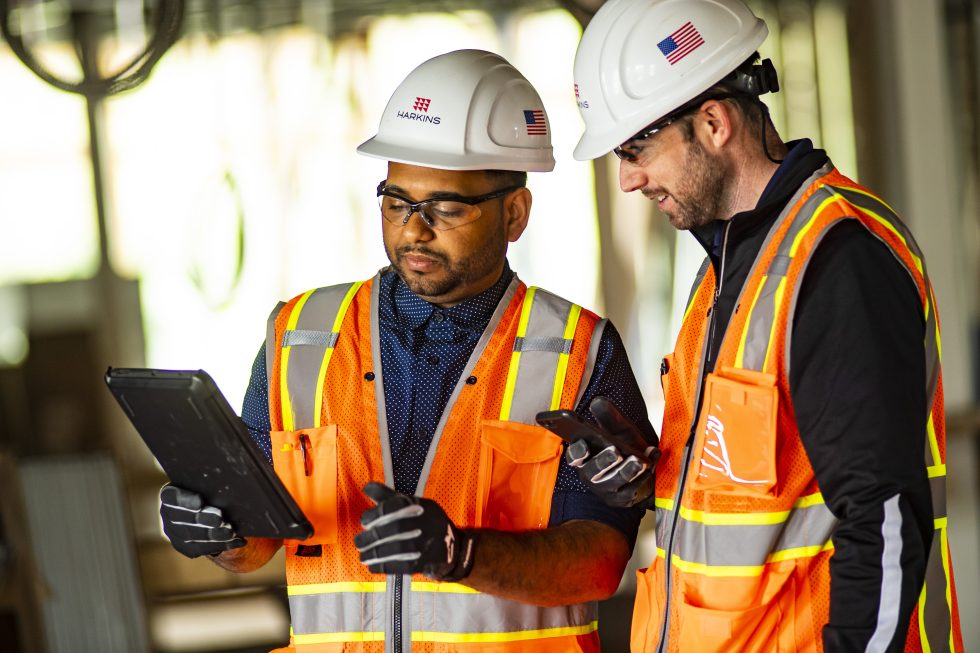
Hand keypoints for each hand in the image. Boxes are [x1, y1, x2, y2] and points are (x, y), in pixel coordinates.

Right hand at [159, 484, 245, 558]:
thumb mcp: (207, 482)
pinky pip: (203, 549)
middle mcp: (168, 515)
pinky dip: (223, 545)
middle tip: (220, 518)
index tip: (200, 501)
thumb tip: (230, 470)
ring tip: (230, 531)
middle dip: (204, 520)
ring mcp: (175, 534)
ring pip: (193, 537)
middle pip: (184, 520)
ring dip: (214, 535)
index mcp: (170, 495)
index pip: (172, 497)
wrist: (204, 510)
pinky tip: (238, 541)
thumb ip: (211, 480)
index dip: (185, 500)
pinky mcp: (186, 547)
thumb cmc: (209, 489)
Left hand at [354, 482, 476, 580]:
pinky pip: (403, 566)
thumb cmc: (425, 522)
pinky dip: (385, 566)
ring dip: (376, 553)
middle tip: (358, 542)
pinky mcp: (427, 562)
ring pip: (399, 548)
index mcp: (422, 506)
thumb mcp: (414, 505)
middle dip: (374, 536)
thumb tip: (366, 488)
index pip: (398, 504)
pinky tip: (373, 566)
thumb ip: (390, 497)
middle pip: (397, 527)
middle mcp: (427, 522)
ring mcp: (429, 543)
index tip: (364, 522)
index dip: (378, 512)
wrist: (453, 548)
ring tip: (363, 556)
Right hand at [565, 396, 660, 509]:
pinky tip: (651, 460)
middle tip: (615, 452)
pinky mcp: (622, 498)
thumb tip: (598, 402)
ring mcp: (606, 489)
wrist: (642, 466)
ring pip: (613, 483)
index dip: (576, 452)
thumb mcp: (618, 429)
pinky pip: (632, 489)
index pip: (574, 456)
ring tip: (638, 460)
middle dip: (603, 462)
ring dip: (626, 471)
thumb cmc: (625, 447)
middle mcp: (591, 475)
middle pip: (591, 472)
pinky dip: (644, 474)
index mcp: (584, 456)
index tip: (584, 445)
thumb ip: (608, 416)